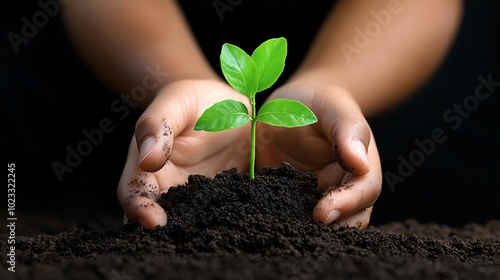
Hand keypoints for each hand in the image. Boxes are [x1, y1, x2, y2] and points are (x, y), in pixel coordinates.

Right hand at [117, 79, 250, 228]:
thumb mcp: (177, 101)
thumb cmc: (196, 100)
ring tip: (205, 241)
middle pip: (154, 217)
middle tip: (179, 243)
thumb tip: (146, 159)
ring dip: (188, 234)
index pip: (134, 192)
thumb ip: (157, 125)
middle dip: (160, 234)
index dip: (138, 208)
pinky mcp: (219, 199)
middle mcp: (166, 185)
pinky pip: (215, 216)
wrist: (229, 106)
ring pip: (184, 223)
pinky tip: (232, 230)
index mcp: (146, 163)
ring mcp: (193, 195)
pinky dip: (217, 226)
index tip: (153, 221)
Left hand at [256, 80, 381, 228]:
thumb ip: (347, 129)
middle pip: (347, 218)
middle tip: (302, 231)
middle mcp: (342, 188)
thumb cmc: (316, 101)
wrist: (288, 105)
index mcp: (360, 167)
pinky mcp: (288, 200)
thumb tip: (361, 163)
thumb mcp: (332, 105)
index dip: (347, 205)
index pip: (364, 192)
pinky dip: (281, 222)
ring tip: (283, 231)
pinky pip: (288, 216)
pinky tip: (264, 222)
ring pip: (320, 225)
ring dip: (306, 231)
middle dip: (329, 229)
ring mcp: (315, 197)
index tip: (322, 213)